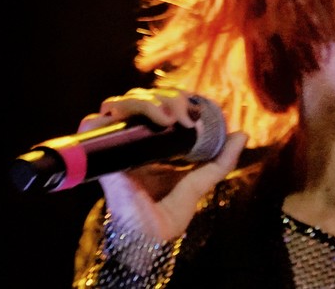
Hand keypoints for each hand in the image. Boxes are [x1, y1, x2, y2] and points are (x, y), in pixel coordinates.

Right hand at [77, 87, 247, 241]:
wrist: (147, 239)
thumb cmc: (167, 216)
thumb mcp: (199, 183)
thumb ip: (221, 161)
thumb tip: (241, 134)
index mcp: (153, 143)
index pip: (160, 103)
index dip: (177, 96)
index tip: (197, 107)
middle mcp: (133, 140)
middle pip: (144, 98)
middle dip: (169, 98)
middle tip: (186, 116)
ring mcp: (116, 146)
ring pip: (123, 102)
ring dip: (147, 102)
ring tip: (168, 119)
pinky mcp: (101, 155)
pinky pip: (93, 122)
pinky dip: (110, 112)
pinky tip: (136, 121)